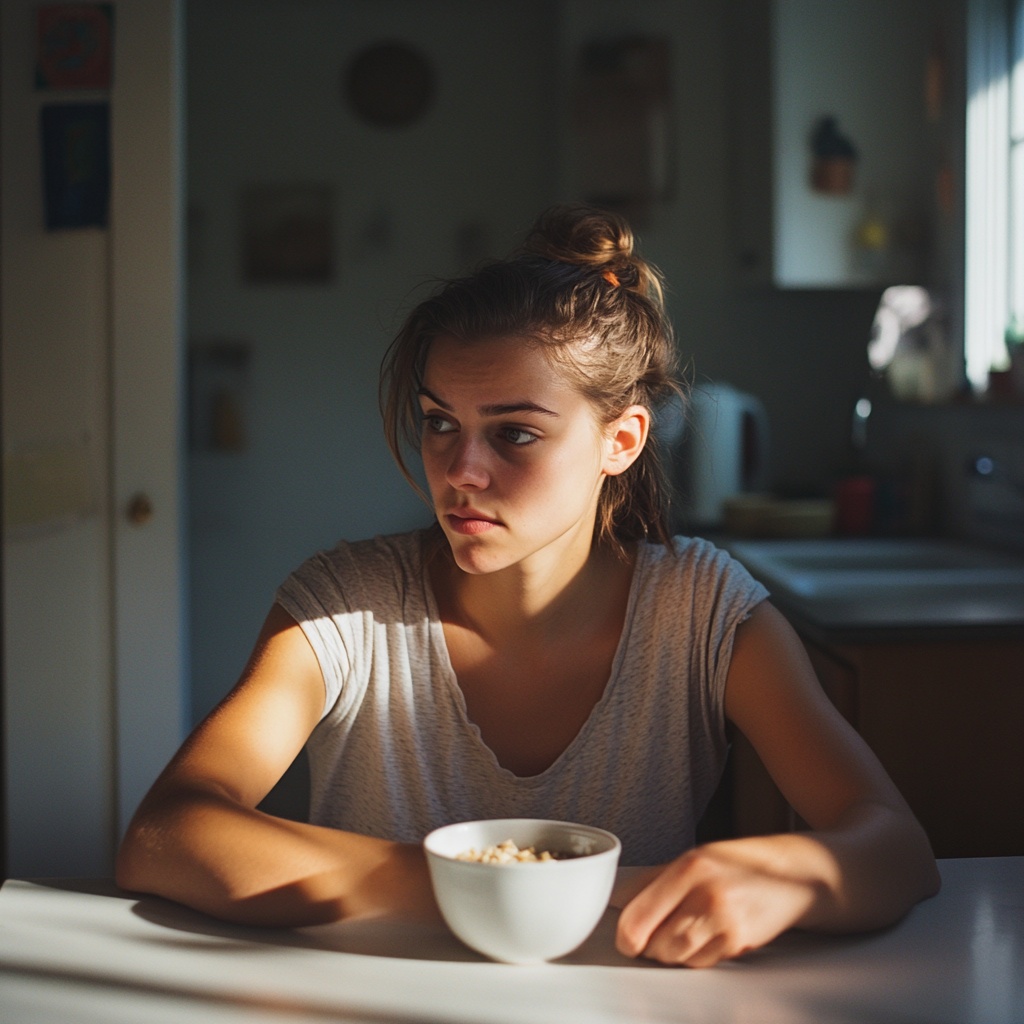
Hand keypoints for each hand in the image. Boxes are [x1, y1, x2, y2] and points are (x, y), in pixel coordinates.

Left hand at [615, 840, 819, 966]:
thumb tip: (617, 900)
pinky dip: (696, 956)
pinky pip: (701, 962)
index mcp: (688, 867)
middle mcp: (706, 893)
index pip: (638, 917)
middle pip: (656, 944)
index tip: (626, 939)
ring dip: (672, 952)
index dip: (626, 936)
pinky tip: (706, 935)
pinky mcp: (740, 942)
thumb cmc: (738, 864)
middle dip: (651, 944)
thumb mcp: (693, 858)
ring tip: (683, 930)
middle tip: (658, 932)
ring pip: (677, 957)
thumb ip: (653, 880)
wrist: (794, 875)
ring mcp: (725, 921)